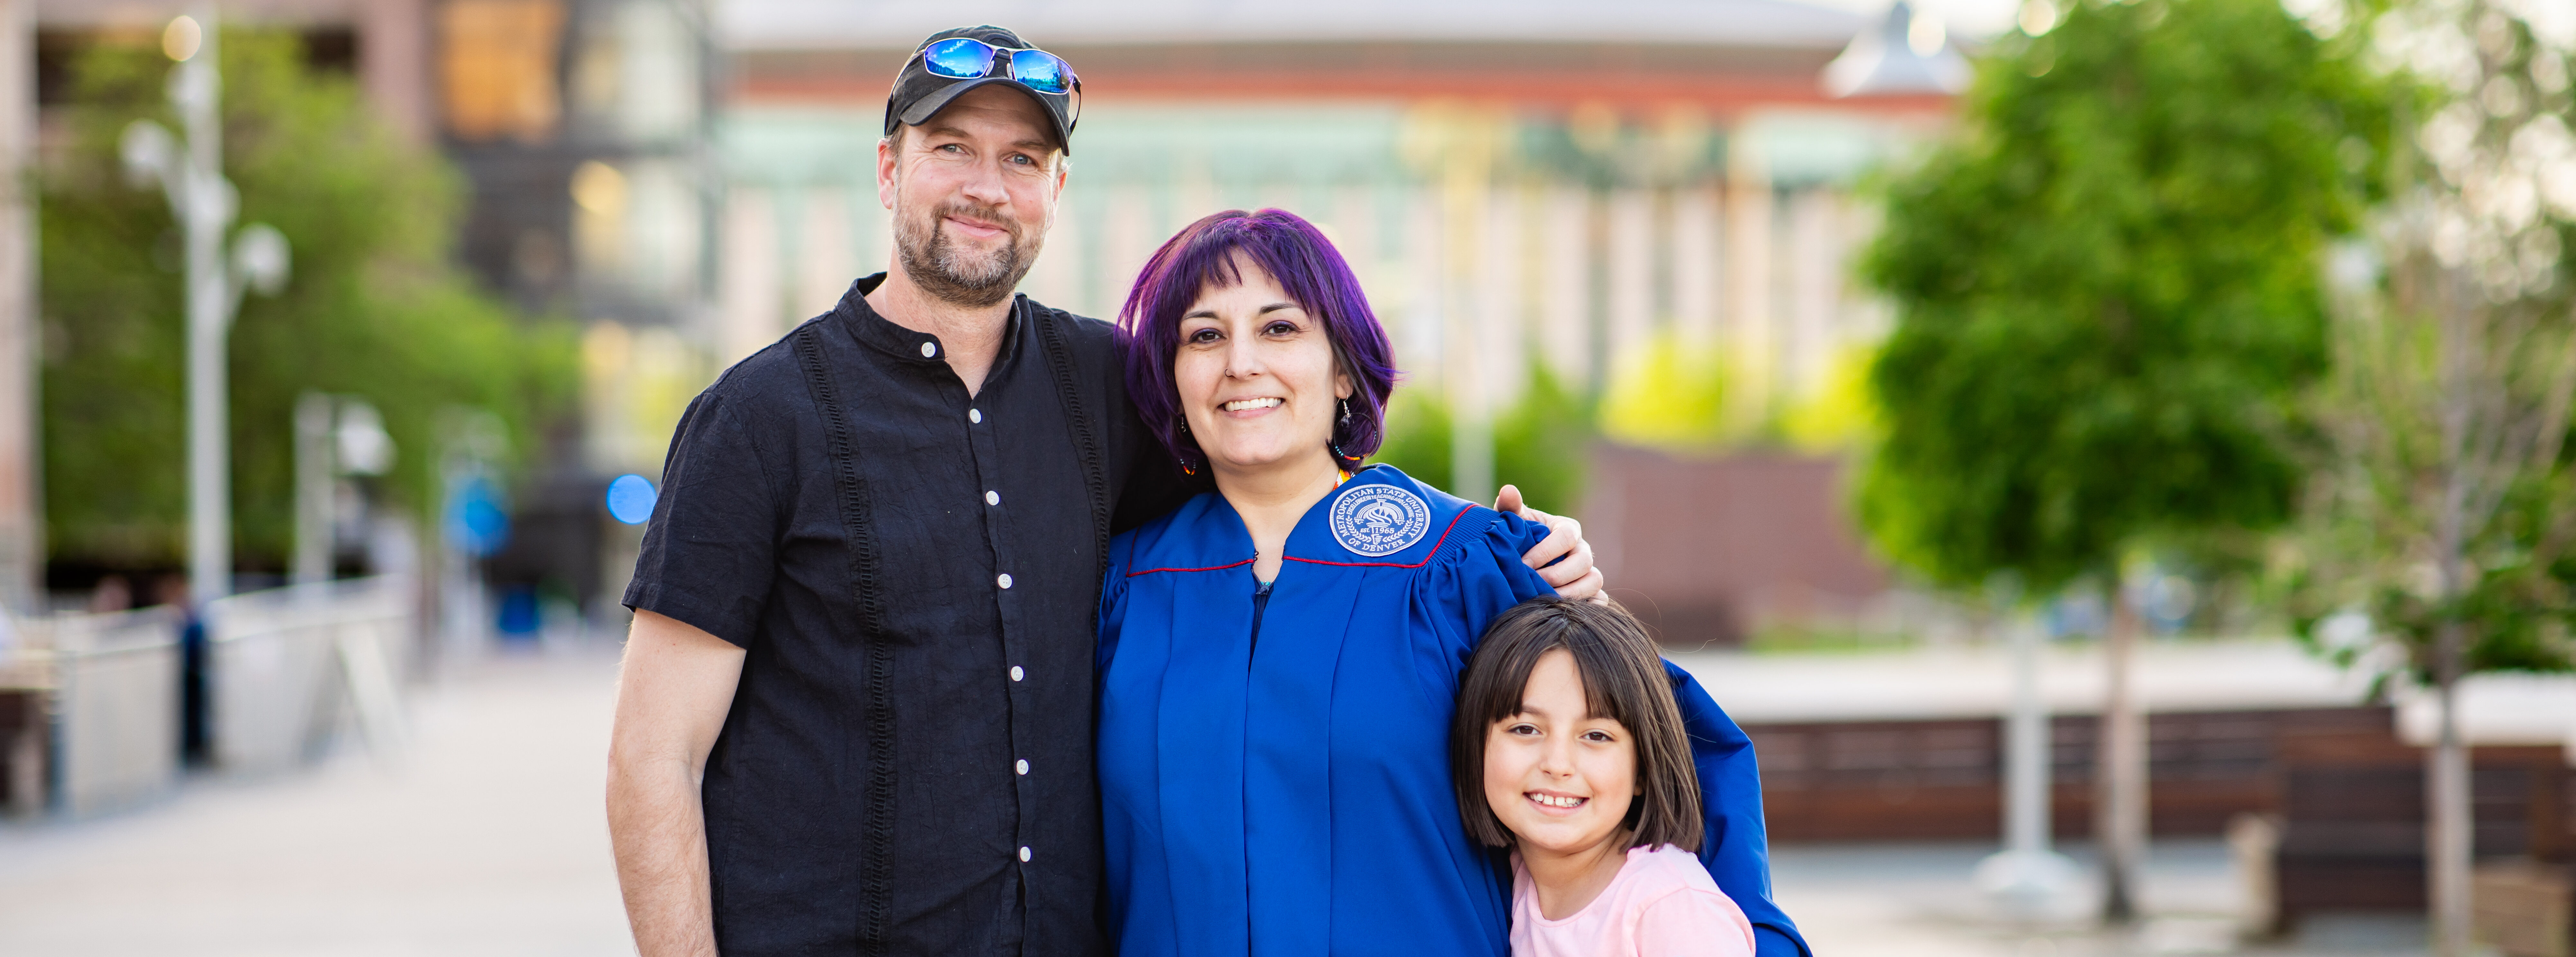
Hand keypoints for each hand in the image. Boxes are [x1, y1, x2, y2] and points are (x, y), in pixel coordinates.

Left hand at [1495, 484, 1604, 602]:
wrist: (1519, 560)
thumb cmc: (1518, 538)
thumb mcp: (1513, 522)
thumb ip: (1510, 507)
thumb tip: (1508, 490)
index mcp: (1568, 529)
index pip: (1567, 537)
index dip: (1546, 551)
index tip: (1522, 563)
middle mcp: (1582, 550)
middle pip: (1583, 561)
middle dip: (1558, 575)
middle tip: (1533, 584)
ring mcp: (1588, 572)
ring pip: (1594, 581)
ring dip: (1572, 593)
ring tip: (1545, 601)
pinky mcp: (1589, 592)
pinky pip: (1600, 601)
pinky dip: (1589, 607)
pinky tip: (1565, 612)